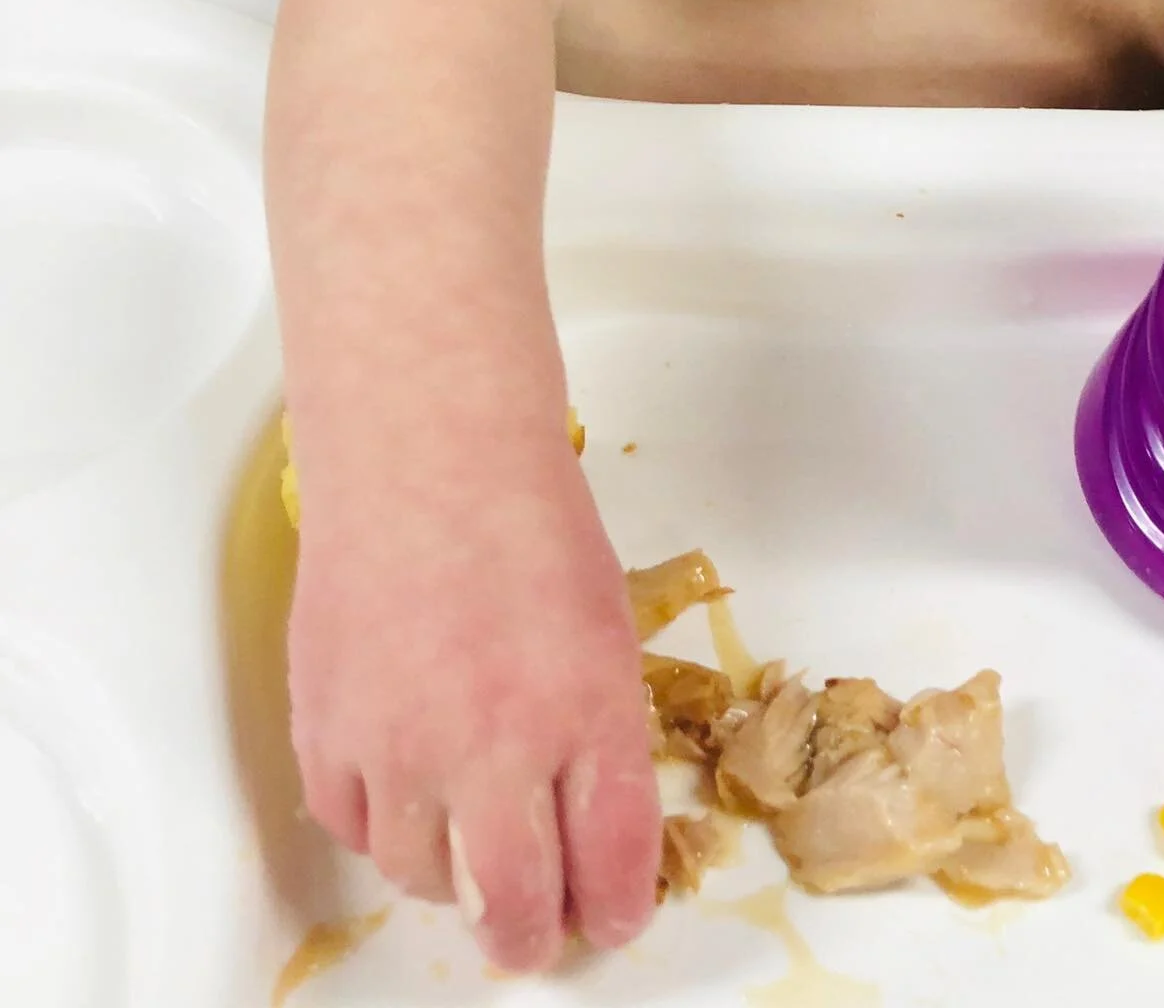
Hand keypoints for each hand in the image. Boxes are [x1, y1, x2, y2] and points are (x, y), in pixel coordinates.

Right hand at [286, 429, 659, 971]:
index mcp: (587, 710)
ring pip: (427, 879)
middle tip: (536, 932)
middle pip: (517, 903)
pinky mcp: (328, 730)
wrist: (428, 450)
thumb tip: (588, 822)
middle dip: (534, 935)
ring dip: (454, 877)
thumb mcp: (604, 627)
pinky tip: (406, 791)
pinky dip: (384, 826)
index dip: (614, 910)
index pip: (612, 862)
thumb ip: (598, 735)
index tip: (609, 920)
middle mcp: (496, 743)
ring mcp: (402, 744)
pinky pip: (354, 829)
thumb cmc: (526, 518)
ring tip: (468, 842)